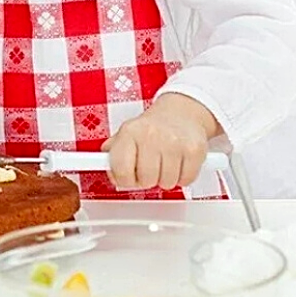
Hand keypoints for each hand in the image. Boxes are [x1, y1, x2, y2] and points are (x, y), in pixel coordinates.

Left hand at [102, 93, 220, 190]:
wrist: (180, 113)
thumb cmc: (150, 128)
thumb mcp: (126, 133)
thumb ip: (112, 151)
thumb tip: (101, 163)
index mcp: (129, 132)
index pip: (120, 170)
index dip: (123, 180)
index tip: (127, 177)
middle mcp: (151, 135)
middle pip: (146, 180)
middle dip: (146, 180)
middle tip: (149, 169)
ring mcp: (174, 142)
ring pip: (166, 183)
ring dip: (165, 179)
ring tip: (163, 163)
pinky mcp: (194, 150)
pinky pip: (185, 181)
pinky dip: (182, 177)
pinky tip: (178, 163)